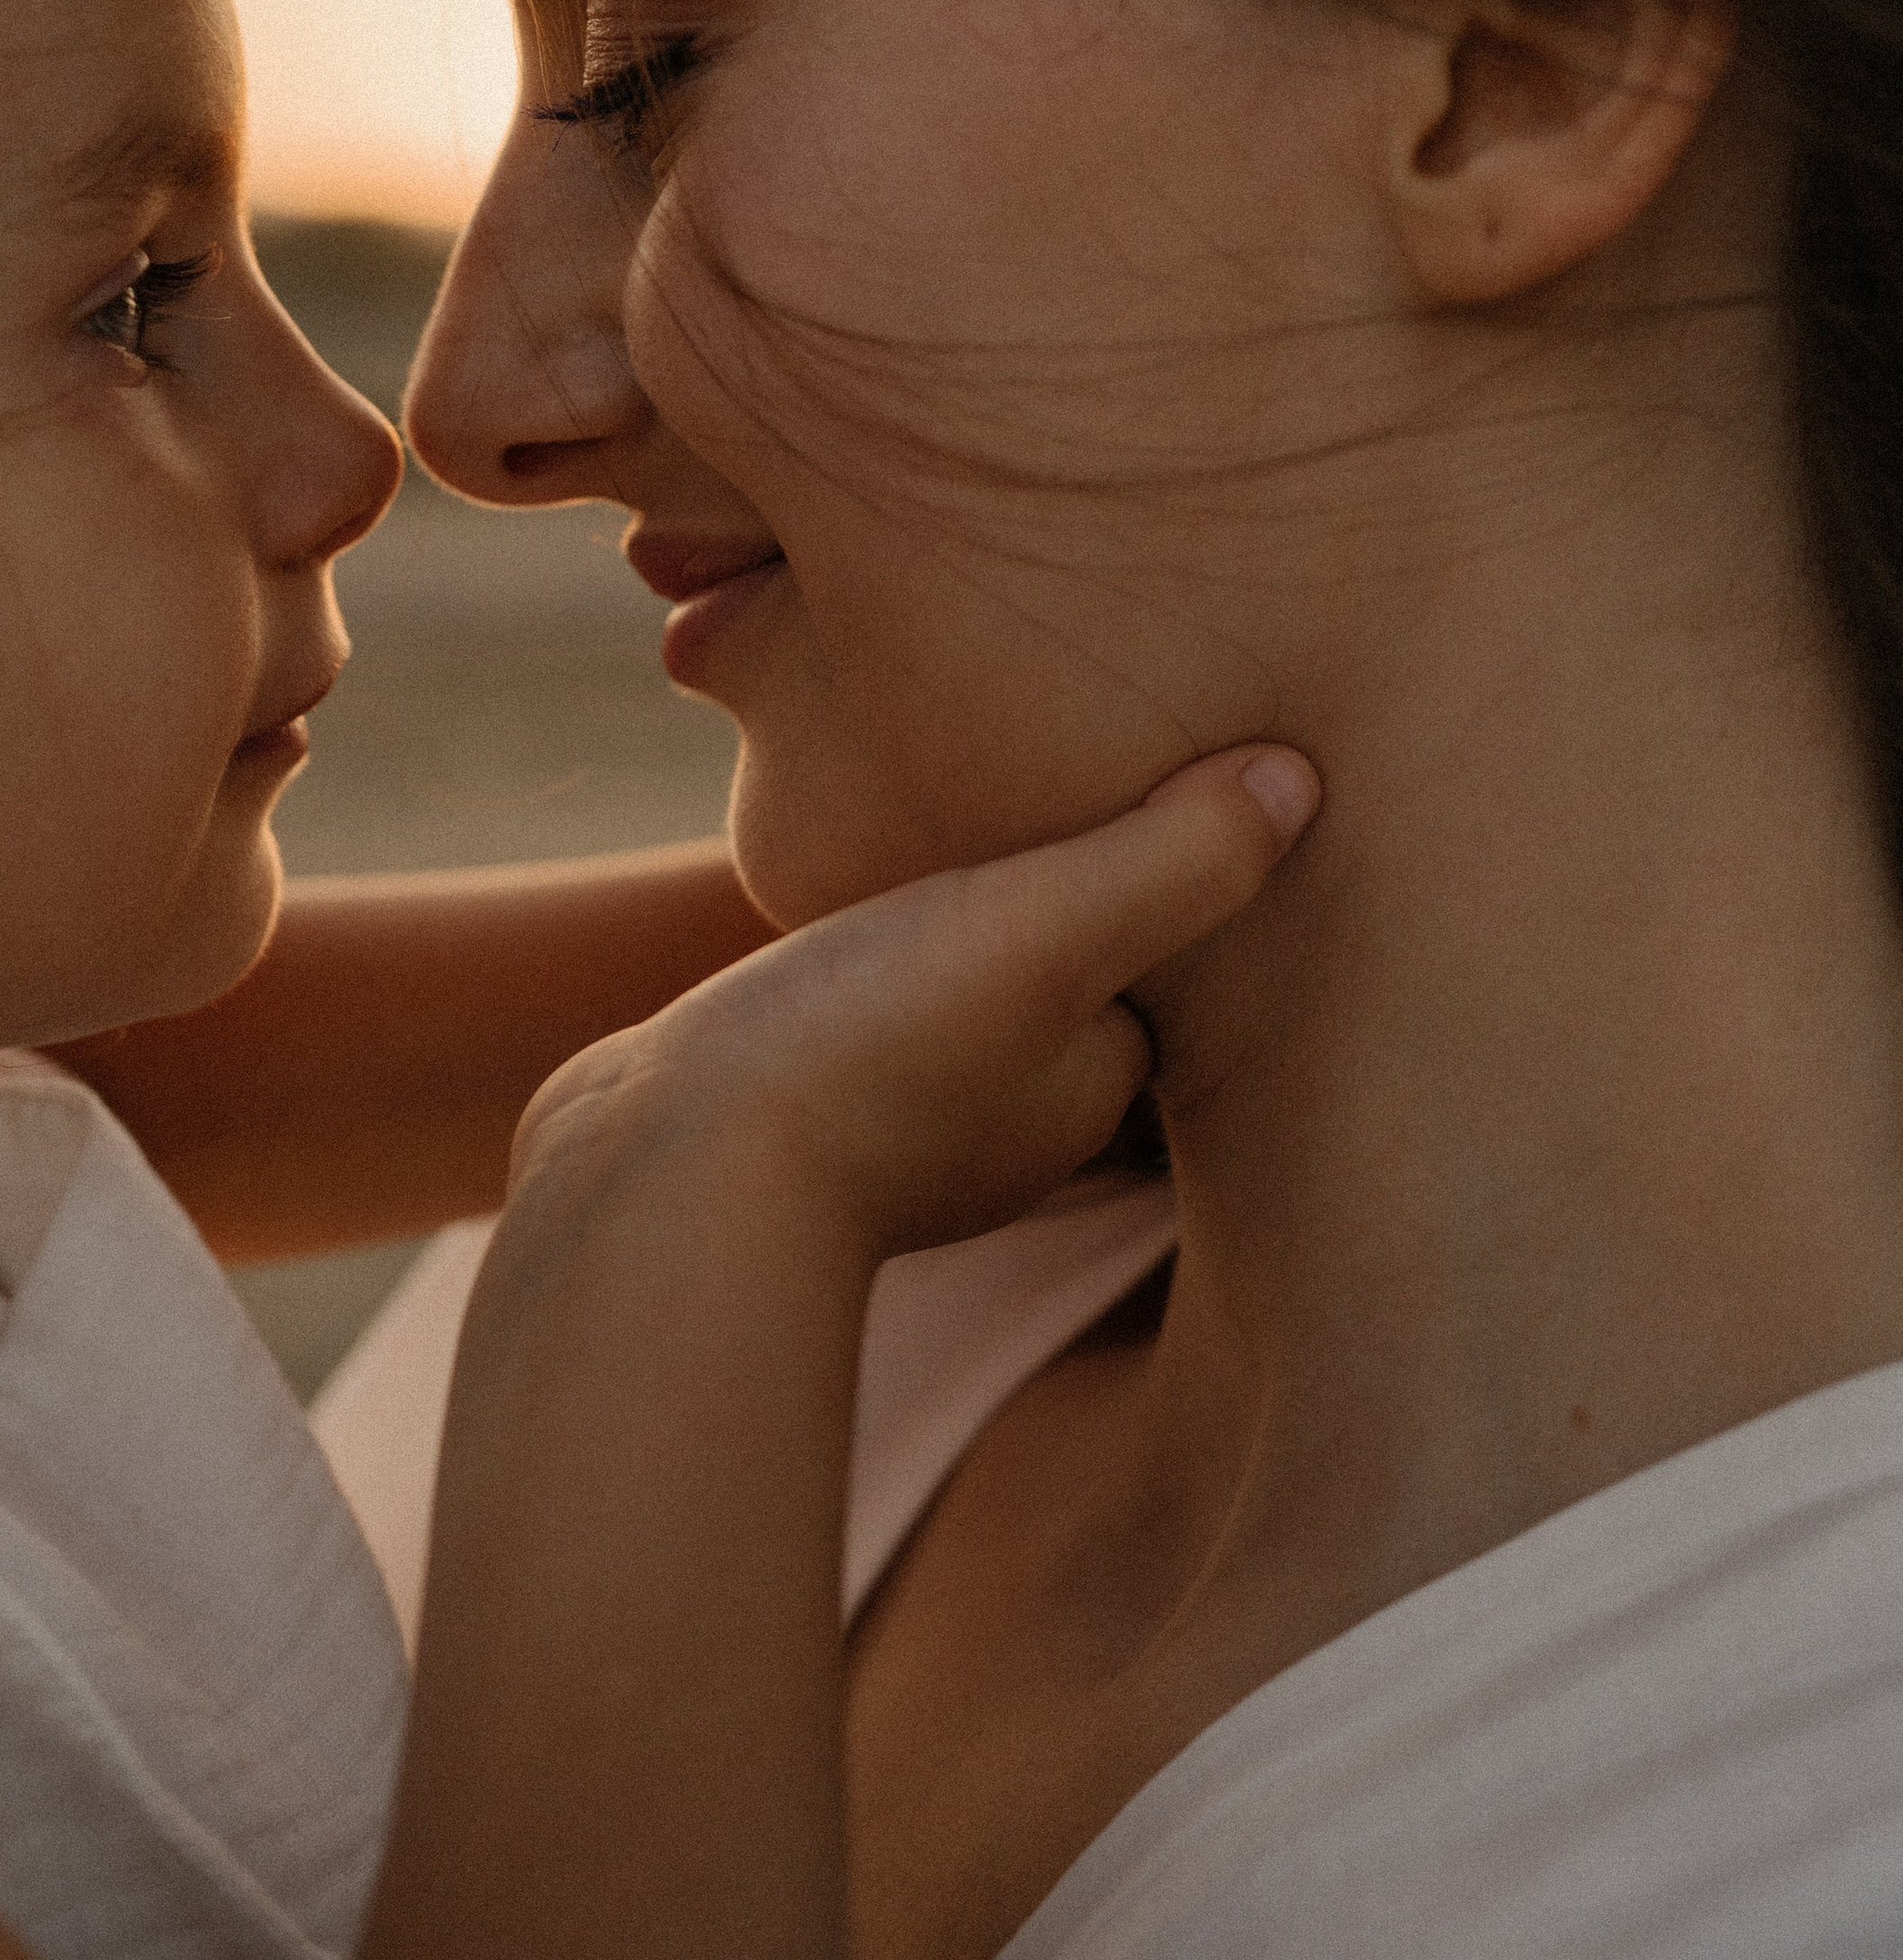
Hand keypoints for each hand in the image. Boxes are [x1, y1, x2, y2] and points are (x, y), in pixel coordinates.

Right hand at [508, 743, 1319, 1267]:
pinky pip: (848, 1006)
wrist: (661, 1181)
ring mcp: (887, 1123)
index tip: (1170, 784)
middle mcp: (1003, 1121)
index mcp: (1089, 1085)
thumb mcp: (1047, 929)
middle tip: (1060, 778)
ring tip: (941, 809)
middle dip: (1062, 907)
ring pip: (952, 994)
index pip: (1162, 974)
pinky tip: (829, 894)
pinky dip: (856, 953)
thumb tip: (1298, 783)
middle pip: (1059, 985)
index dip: (1166, 882)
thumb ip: (1174, 858)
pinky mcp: (779, 1104)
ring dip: (952, 924)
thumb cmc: (871, 1052)